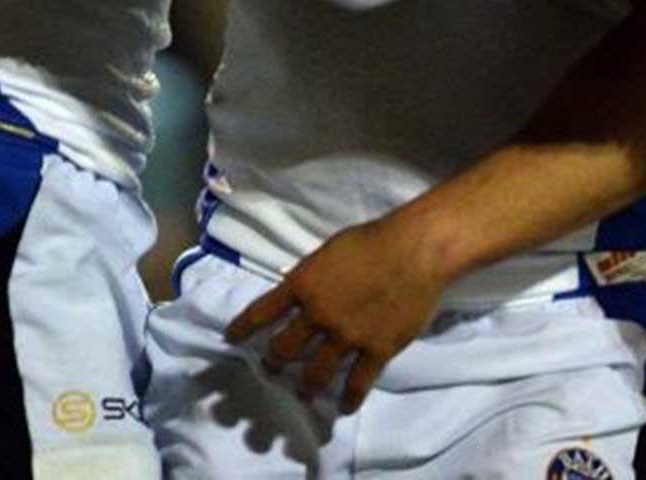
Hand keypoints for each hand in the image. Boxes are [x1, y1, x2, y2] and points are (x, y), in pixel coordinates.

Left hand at [223, 214, 447, 413]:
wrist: (415, 250)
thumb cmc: (373, 240)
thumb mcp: (329, 250)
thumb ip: (310, 274)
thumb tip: (294, 288)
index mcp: (303, 285)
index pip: (261, 311)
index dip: (242, 327)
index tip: (231, 338)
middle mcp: (318, 315)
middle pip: (285, 349)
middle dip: (274, 361)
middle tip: (272, 367)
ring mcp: (347, 336)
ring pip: (316, 373)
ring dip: (307, 385)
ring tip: (305, 391)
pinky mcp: (376, 350)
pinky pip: (357, 383)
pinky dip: (349, 399)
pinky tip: (344, 407)